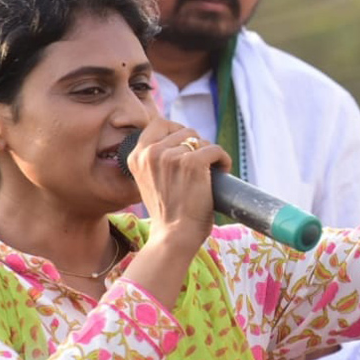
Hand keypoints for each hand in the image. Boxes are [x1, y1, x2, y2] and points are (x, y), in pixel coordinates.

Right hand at [127, 119, 231, 250]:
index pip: (159, 123)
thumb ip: (156, 160)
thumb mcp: (150, 180)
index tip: (188, 148)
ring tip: (211, 172)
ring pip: (200, 140)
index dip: (177, 131)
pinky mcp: (192, 162)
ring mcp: (171, 156)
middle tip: (201, 167)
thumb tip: (179, 139)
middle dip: (196, 146)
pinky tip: (222, 172)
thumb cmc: (167, 213)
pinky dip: (224, 161)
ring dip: (210, 154)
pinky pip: (216, 149)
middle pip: (184, 130)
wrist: (174, 237)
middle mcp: (151, 152)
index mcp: (136, 155)